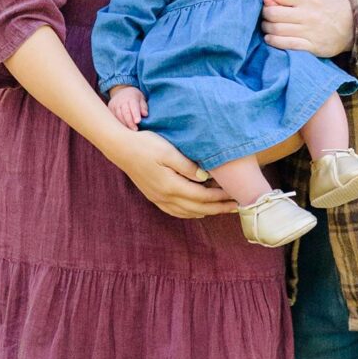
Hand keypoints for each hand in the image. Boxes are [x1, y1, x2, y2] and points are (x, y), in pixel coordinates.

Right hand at [108, 85, 147, 129]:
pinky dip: (118, 123)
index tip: (138, 122)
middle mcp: (121, 100)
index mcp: (131, 97)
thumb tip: (145, 114)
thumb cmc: (134, 97)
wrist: (121, 91)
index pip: (133, 106)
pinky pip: (113, 117)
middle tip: (135, 129)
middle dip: (130, 122)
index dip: (135, 114)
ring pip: (118, 116)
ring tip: (130, 131)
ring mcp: (114, 104)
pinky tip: (123, 129)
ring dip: (124, 124)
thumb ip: (143, 106)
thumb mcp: (141, 98)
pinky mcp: (110, 108)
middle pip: (125, 112)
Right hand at [114, 126, 235, 219]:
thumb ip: (187, 166)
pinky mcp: (154, 197)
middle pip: (198, 208)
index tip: (235, 196)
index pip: (202, 196)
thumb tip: (205, 177)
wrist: (121, 148)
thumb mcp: (168, 151)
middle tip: (236, 207)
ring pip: (187, 213)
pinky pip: (176, 211)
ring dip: (206, 212)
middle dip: (218, 208)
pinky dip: (190, 213)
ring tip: (222, 209)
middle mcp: (165, 196)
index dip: (220, 197)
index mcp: (171, 185)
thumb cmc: (146, 144)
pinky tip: (198, 211)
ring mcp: (159, 199)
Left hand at [262, 0, 355, 57]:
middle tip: (266, 14)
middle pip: (273, 13)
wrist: (352, 25)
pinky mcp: (311, 46)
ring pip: (276, 29)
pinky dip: (273, 41)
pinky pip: (285, 44)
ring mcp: (309, 31)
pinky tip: (270, 38)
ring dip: (266, 28)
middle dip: (265, 13)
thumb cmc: (328, 3)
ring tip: (267, 26)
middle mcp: (308, 14)